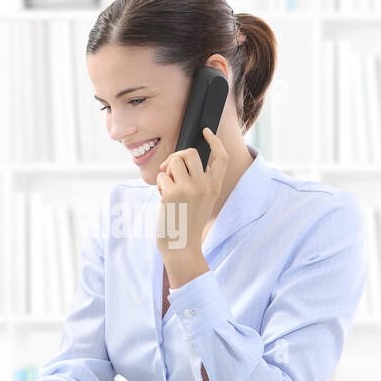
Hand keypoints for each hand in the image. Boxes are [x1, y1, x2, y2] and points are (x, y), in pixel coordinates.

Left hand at [155, 127, 227, 265]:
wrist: (182, 248)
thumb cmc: (188, 225)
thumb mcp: (203, 202)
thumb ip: (199, 183)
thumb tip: (181, 160)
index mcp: (215, 187)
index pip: (221, 157)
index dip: (214, 141)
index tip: (206, 132)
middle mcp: (205, 185)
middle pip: (190, 153)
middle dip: (177, 156)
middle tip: (169, 168)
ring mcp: (189, 188)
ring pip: (173, 161)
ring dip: (166, 171)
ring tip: (167, 187)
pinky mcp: (172, 193)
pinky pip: (161, 176)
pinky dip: (159, 185)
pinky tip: (164, 200)